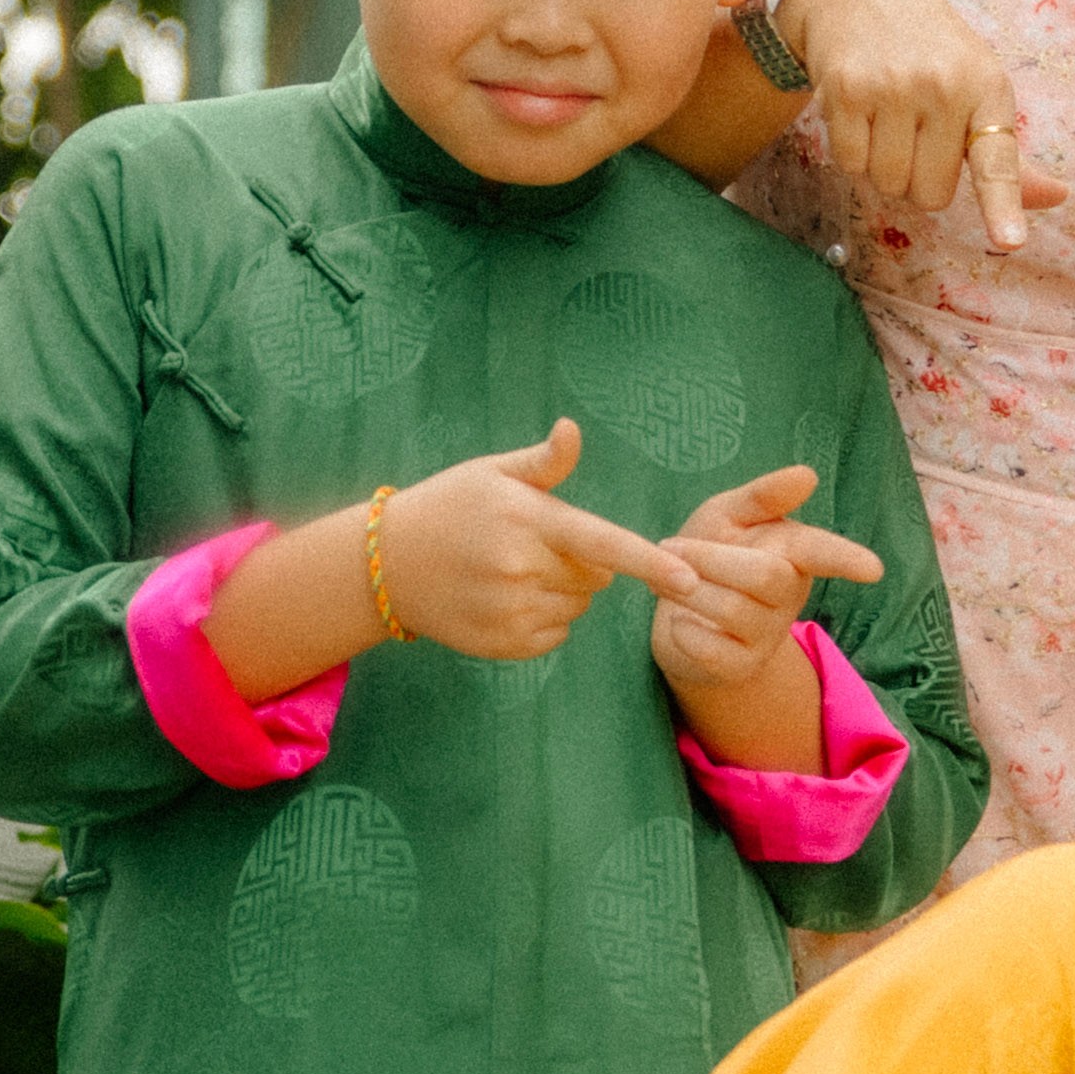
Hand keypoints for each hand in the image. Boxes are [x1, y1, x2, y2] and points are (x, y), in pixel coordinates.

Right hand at [365, 421, 659, 662]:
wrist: (385, 564)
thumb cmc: (450, 506)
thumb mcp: (492, 473)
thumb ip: (543, 462)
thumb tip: (572, 429)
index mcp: (528, 520)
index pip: (603, 543)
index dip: (650, 562)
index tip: (690, 579)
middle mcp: (521, 569)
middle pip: (596, 578)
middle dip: (582, 564)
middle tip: (535, 546)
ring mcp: (511, 611)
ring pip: (578, 607)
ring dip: (563, 592)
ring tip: (514, 572)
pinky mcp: (503, 644)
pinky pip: (556, 635)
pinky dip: (544, 620)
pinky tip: (506, 599)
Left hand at [640, 461, 884, 702]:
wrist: (676, 614)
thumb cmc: (711, 555)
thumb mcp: (729, 516)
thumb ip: (763, 497)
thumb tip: (808, 475)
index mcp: (793, 554)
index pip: (824, 553)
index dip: (846, 559)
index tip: (874, 569)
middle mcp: (789, 596)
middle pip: (765, 575)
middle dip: (710, 558)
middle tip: (670, 546)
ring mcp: (767, 635)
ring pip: (733, 610)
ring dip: (688, 591)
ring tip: (668, 580)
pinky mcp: (739, 667)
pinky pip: (712, 649)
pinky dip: (684, 631)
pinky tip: (681, 623)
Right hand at [790, 0, 1066, 251]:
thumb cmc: (932, 52)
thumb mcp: (980, 88)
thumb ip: (1009, 155)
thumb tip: (1057, 197)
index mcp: (988, 89)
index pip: (997, 161)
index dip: (1003, 206)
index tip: (1010, 242)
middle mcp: (944, 87)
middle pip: (931, 195)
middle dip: (920, 178)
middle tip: (915, 132)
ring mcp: (893, 87)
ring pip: (888, 185)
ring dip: (883, 168)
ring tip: (885, 119)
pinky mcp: (846, 90)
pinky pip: (850, 164)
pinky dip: (852, 153)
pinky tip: (859, 113)